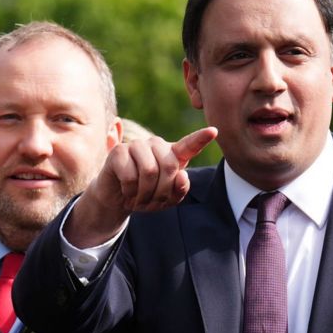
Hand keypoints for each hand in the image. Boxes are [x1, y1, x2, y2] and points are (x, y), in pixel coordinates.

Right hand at [65, 127, 217, 247]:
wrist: (118, 199)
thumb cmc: (146, 195)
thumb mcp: (167, 199)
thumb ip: (180, 190)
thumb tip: (182, 175)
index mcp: (172, 154)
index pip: (189, 145)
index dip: (201, 138)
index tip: (214, 131)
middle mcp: (156, 145)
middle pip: (169, 167)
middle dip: (162, 191)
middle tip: (151, 201)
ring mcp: (137, 145)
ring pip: (149, 171)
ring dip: (144, 193)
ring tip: (139, 197)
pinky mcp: (118, 151)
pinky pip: (130, 176)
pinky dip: (130, 191)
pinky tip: (127, 191)